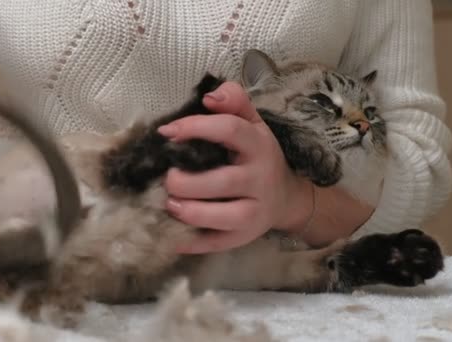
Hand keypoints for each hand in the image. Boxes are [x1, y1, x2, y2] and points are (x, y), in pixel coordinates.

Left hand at [158, 81, 313, 253]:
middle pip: (222, 181)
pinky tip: (169, 234)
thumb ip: (234, 102)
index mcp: (259, 146)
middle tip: (167, 178)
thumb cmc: (257, 157)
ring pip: (222, 217)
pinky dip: (189, 241)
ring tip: (170, 203)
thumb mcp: (252, 124)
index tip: (167, 132)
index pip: (230, 130)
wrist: (285, 199)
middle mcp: (259, 180)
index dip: (196, 127)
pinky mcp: (243, 238)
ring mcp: (254, 213)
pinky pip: (215, 244)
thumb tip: (209, 97)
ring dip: (188, 211)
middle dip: (186, 182)